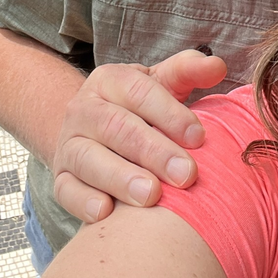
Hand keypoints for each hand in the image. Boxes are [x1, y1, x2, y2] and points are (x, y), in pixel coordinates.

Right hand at [52, 49, 226, 223]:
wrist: (93, 131)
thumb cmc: (140, 108)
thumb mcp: (162, 83)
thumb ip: (189, 71)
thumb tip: (217, 65)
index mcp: (110, 80)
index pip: (138, 92)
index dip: (169, 113)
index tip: (199, 137)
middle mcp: (83, 108)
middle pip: (115, 127)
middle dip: (153, 151)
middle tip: (186, 175)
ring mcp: (69, 144)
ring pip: (88, 158)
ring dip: (120, 178)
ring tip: (151, 195)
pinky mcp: (60, 178)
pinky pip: (66, 190)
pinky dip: (84, 202)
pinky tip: (107, 212)